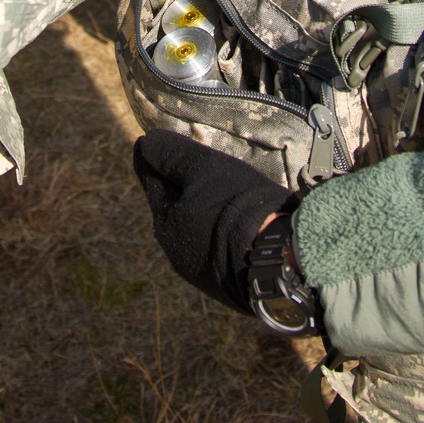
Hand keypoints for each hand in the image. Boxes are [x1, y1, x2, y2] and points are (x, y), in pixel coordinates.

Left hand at [132, 129, 292, 312]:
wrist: (277, 259)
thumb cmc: (235, 207)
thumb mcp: (202, 169)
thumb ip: (172, 155)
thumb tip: (146, 142)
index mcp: (166, 223)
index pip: (151, 181)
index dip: (149, 158)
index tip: (145, 142)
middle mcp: (178, 251)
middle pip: (171, 207)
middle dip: (172, 185)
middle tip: (177, 162)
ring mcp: (203, 270)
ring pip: (193, 228)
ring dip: (197, 208)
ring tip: (209, 190)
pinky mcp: (228, 280)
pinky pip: (215, 244)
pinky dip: (216, 226)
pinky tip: (230, 220)